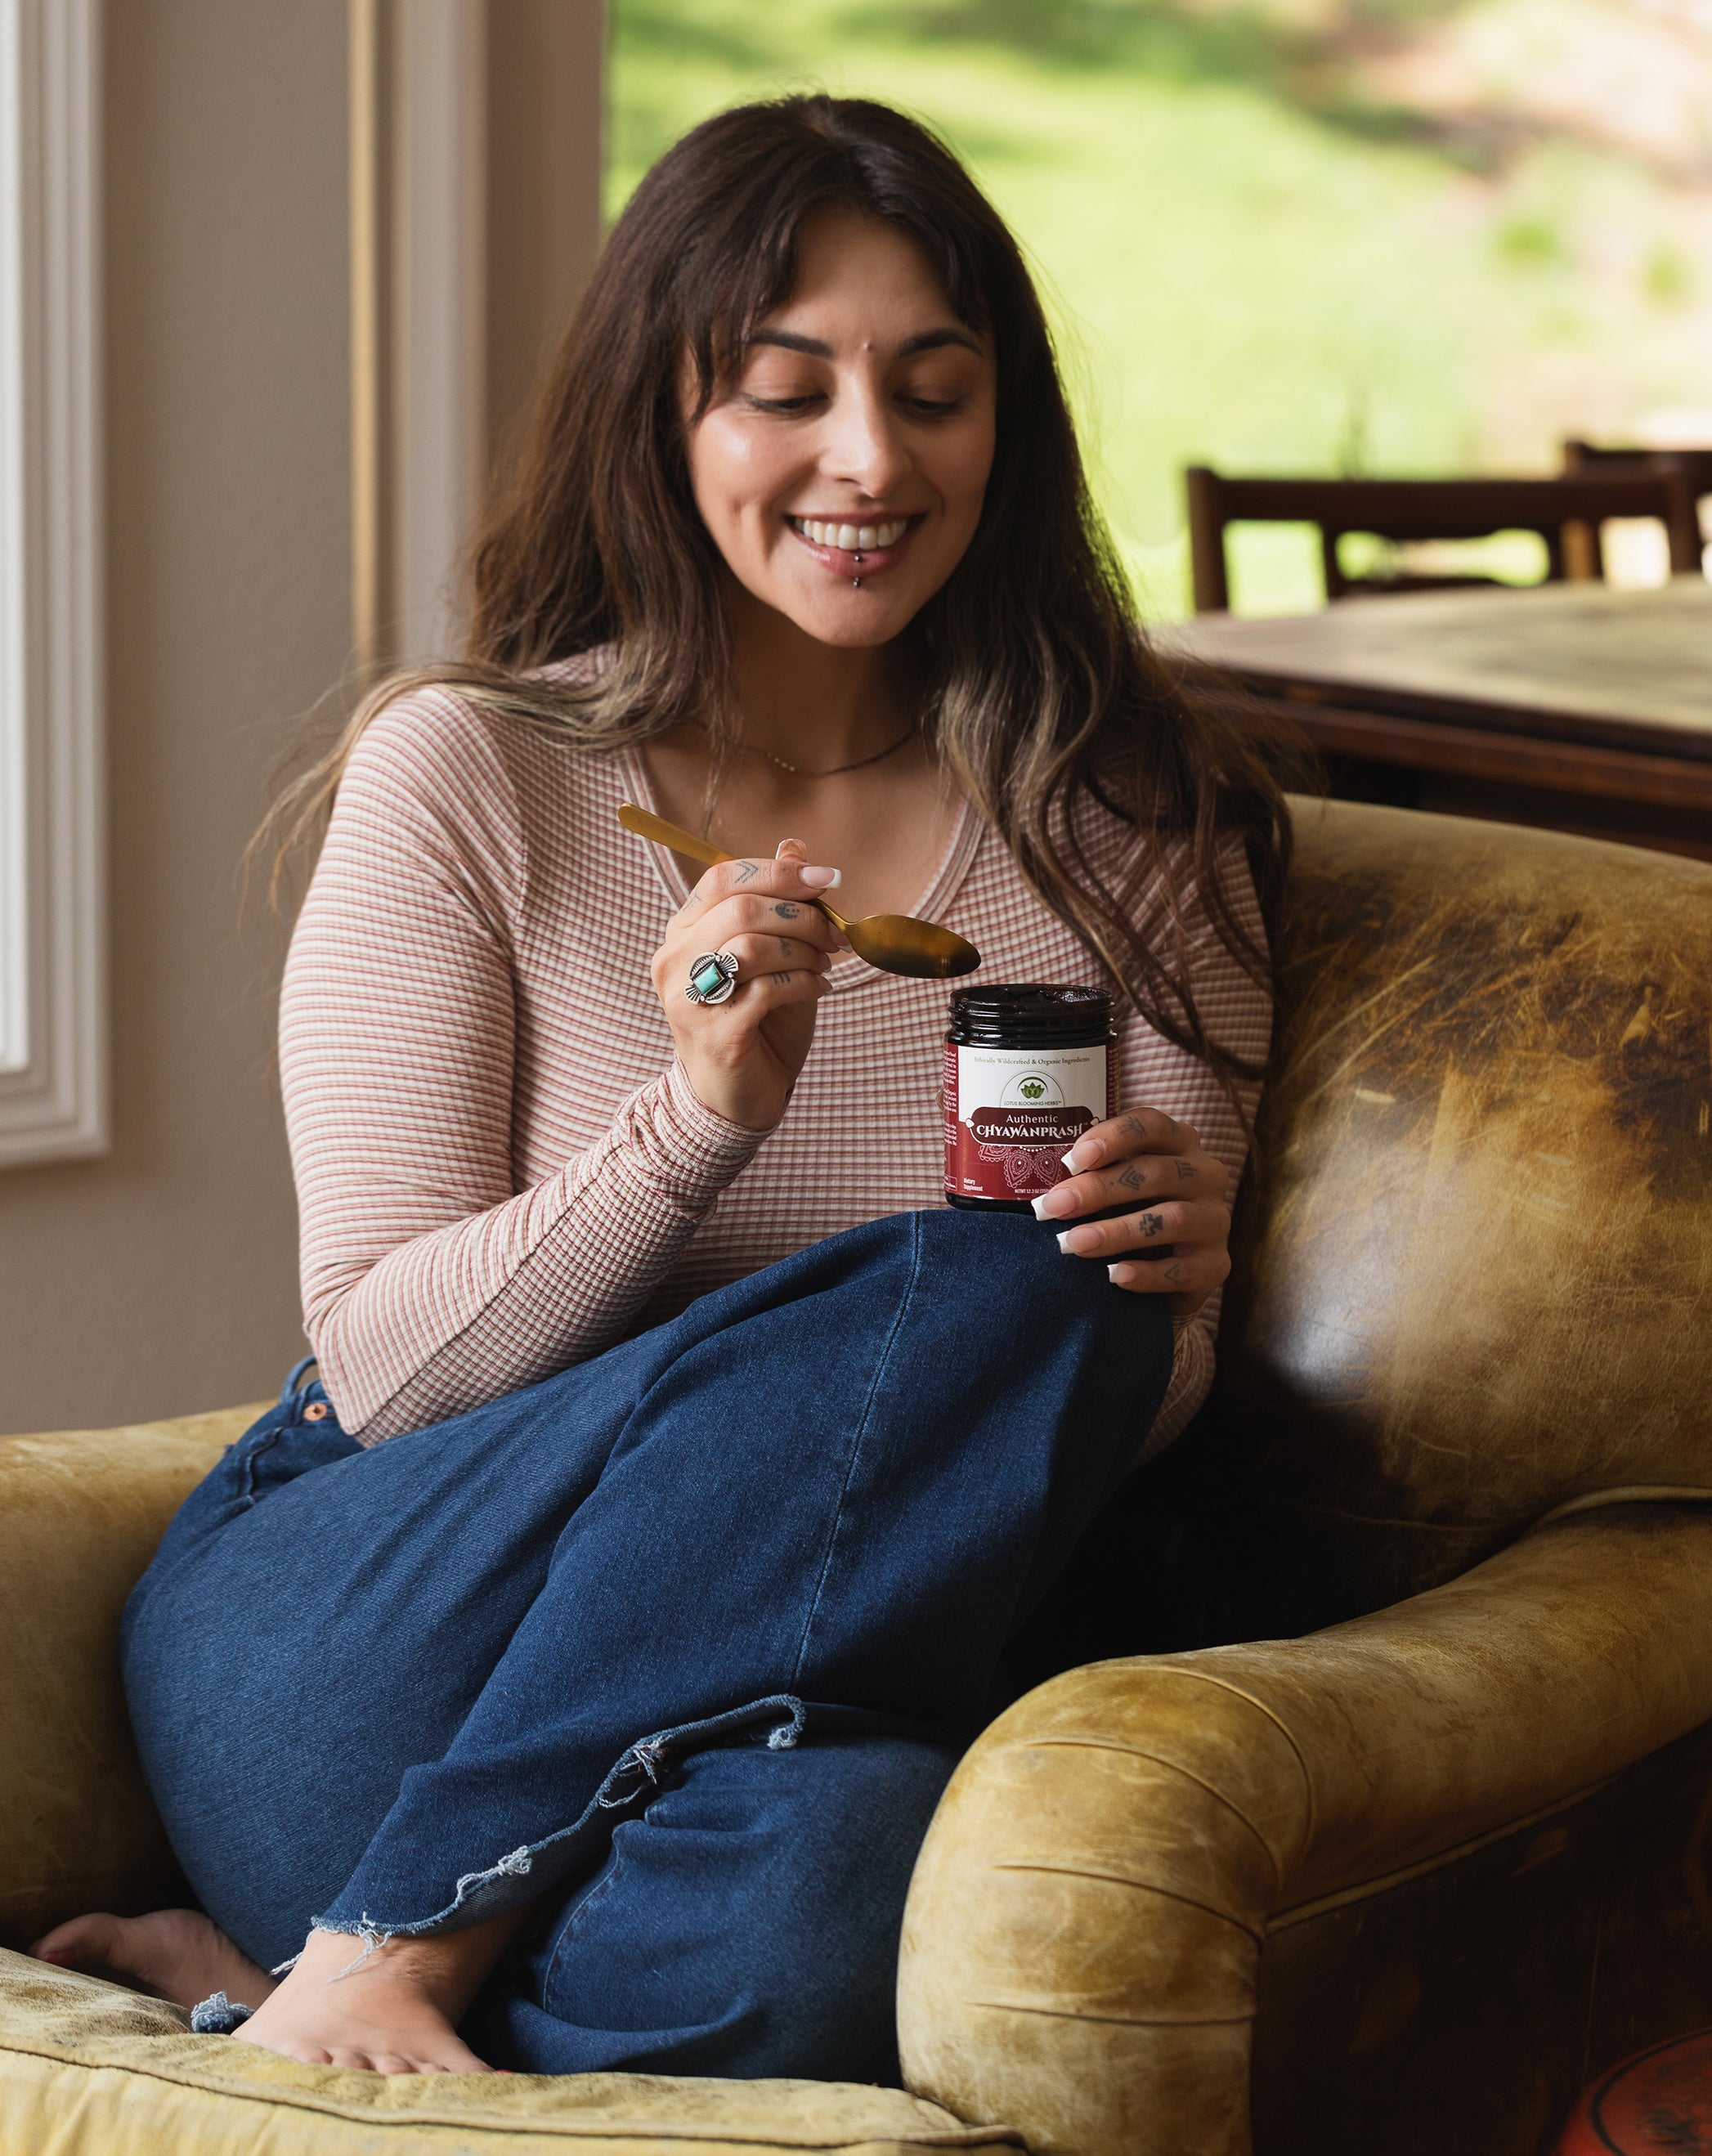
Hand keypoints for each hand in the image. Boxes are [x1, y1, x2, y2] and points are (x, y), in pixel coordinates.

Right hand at [651, 839, 842, 1131]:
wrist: (736, 1097)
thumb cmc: (756, 1022)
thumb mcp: (772, 956)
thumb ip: (779, 905)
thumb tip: (796, 847)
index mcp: (683, 932)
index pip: (724, 878)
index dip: (779, 872)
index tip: (827, 879)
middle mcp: (675, 961)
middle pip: (742, 909)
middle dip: (802, 915)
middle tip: (836, 934)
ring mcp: (690, 999)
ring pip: (753, 945)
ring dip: (805, 950)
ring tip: (825, 963)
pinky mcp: (716, 1033)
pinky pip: (768, 990)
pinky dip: (805, 983)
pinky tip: (820, 988)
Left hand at [1029, 1107, 1231, 1316]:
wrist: (1165, 1275)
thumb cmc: (1130, 1214)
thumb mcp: (1114, 1187)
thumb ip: (1090, 1178)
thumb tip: (1041, 1192)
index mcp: (1180, 1144)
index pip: (1153, 1126)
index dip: (1113, 1138)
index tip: (1070, 1160)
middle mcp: (1205, 1176)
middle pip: (1158, 1173)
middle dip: (1100, 1189)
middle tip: (1054, 1207)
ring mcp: (1215, 1221)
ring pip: (1172, 1219)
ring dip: (1117, 1232)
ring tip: (1073, 1244)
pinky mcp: (1215, 1265)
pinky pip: (1182, 1269)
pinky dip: (1146, 1274)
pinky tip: (1115, 1276)